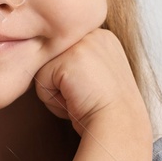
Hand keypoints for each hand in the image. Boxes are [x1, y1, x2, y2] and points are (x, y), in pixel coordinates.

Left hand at [32, 28, 148, 134]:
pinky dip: (53, 100)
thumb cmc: (109, 111)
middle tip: (87, 95)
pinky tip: (76, 102)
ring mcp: (81, 44)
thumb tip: (55, 64)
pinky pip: (42, 81)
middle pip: (54, 58)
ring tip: (82, 99)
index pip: (66, 53)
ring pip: (45, 69)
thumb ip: (80, 62)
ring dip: (57, 92)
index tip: (92, 91)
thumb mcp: (99, 75)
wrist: (119, 126)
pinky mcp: (67, 60)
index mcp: (102, 37)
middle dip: (64, 83)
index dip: (72, 79)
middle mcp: (93, 34)